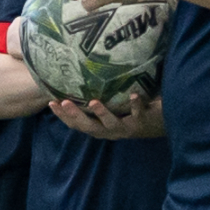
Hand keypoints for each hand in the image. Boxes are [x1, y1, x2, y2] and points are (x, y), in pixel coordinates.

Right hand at [49, 94, 165, 139]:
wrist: (158, 124)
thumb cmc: (128, 112)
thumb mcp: (109, 108)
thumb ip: (94, 99)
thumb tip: (76, 78)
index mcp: (99, 127)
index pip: (77, 124)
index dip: (63, 116)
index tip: (51, 103)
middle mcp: (110, 130)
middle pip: (89, 126)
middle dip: (76, 115)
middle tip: (65, 103)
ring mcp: (126, 128)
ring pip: (111, 124)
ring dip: (102, 113)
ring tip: (94, 102)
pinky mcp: (142, 122)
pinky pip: (139, 114)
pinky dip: (136, 105)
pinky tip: (133, 95)